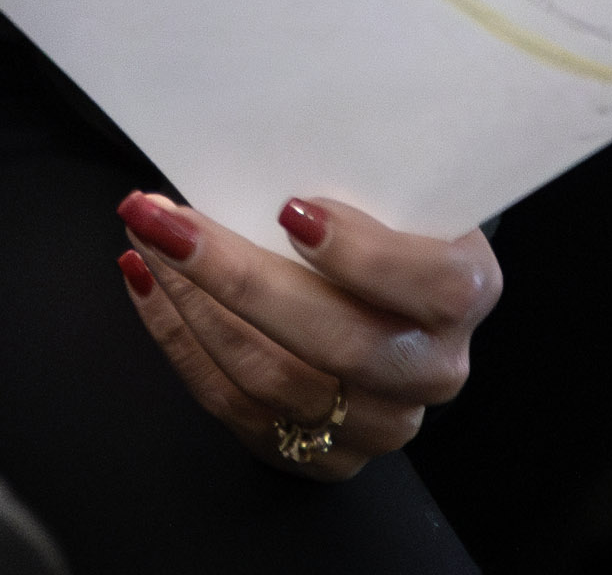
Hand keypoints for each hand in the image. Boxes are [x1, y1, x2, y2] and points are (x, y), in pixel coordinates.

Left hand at [115, 187, 498, 484]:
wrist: (390, 294)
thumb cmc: (380, 220)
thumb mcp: (389, 189)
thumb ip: (350, 181)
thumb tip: (259, 156)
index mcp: (466, 291)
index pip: (433, 286)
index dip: (363, 255)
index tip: (289, 210)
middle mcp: (432, 369)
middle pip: (338, 341)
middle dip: (237, 276)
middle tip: (165, 219)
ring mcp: (380, 424)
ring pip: (272, 378)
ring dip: (192, 304)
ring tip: (146, 241)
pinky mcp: (322, 456)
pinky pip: (234, 405)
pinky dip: (178, 341)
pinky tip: (147, 285)